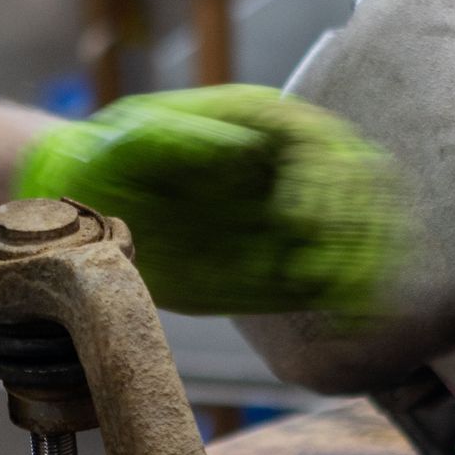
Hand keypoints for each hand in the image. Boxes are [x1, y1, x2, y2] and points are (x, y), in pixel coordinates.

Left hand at [16, 84, 402, 319]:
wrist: (91, 208)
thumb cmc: (113, 155)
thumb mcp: (136, 134)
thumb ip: (182, 136)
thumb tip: (242, 146)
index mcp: (266, 126)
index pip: (324, 144)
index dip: (327, 180)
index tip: (303, 218)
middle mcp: (294, 172)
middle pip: (363, 191)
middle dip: (359, 228)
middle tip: (327, 268)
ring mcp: (294, 222)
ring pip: (360, 240)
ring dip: (363, 269)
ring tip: (343, 302)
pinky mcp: (283, 271)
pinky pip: (332, 288)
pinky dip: (348, 306)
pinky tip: (344, 328)